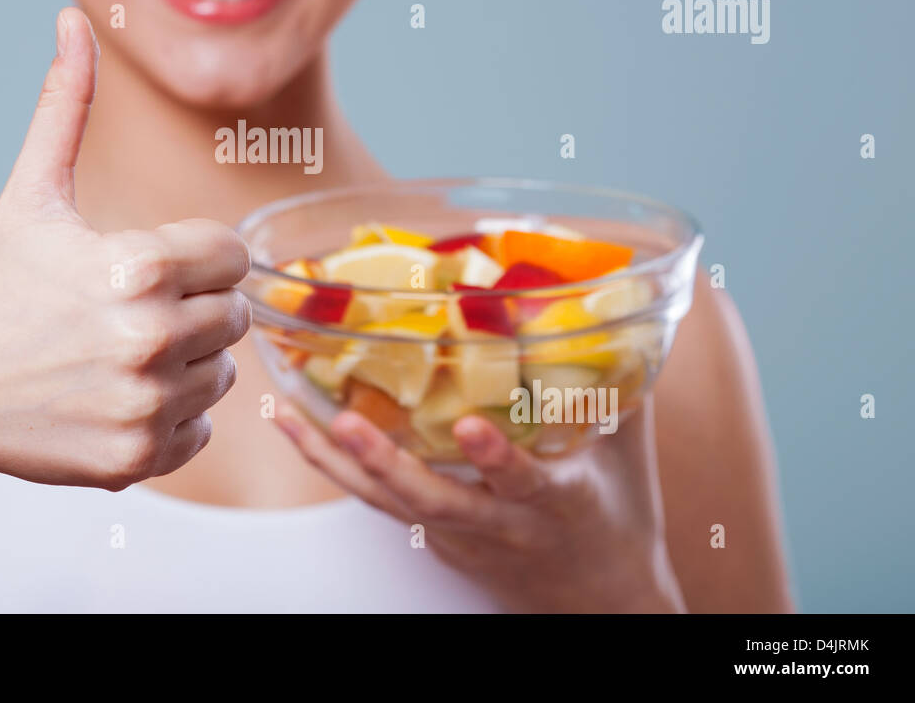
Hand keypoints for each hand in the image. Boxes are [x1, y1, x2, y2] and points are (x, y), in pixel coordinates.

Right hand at [0, 7, 250, 490]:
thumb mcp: (32, 194)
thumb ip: (65, 107)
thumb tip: (72, 19)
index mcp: (138, 265)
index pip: (234, 254)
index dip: (195, 255)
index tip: (148, 264)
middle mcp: (149, 339)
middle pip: (235, 314)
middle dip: (192, 307)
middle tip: (128, 311)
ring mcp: (145, 405)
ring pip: (223, 372)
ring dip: (185, 362)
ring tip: (118, 352)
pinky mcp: (138, 460)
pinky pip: (202, 429)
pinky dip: (171, 416)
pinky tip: (115, 396)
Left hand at [274, 396, 686, 612]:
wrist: (598, 603)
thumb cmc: (615, 520)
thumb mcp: (626, 455)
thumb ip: (615, 386)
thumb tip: (601, 311)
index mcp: (558, 503)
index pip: (526, 483)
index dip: (498, 458)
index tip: (471, 427)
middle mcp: (501, 525)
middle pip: (435, 503)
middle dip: (386, 464)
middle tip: (344, 422)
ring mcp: (462, 539)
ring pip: (391, 505)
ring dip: (336, 462)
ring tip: (288, 415)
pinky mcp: (437, 542)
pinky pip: (383, 504)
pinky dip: (341, 468)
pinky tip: (303, 429)